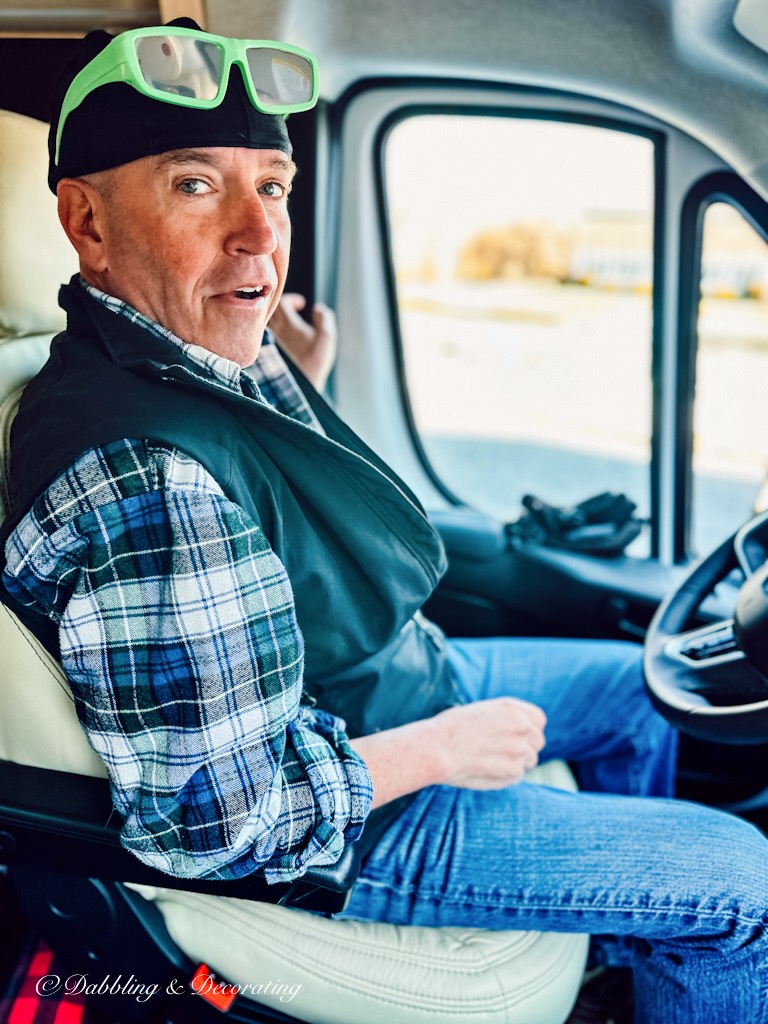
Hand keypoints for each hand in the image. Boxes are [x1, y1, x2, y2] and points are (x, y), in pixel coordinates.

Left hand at [268, 292, 336, 391]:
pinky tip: (284, 338)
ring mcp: (270, 341)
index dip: (292, 299)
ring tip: (288, 323)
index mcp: (288, 324)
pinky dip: (273, 331)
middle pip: (270, 309)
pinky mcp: (270, 352)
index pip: (281, 301)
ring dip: (276, 319)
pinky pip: (267, 335)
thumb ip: (324, 318)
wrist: (300, 386)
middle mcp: (276, 330)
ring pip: (267, 322)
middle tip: (293, 310)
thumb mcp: (327, 337)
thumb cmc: (314, 362)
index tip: (301, 304)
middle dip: (282, 307)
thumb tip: (319, 308)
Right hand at [431, 697, 546, 789]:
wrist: (438, 748)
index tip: (520, 735)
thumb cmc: (451, 728)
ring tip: (490, 761)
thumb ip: (504, 719)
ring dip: (515, 762)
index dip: (530, 728)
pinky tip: (485, 770)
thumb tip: (515, 731)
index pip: (538, 720)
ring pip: (529, 761)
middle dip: (526, 747)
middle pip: (538, 741)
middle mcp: (521, 727)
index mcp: (512, 709)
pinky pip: (517, 776)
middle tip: (505, 751)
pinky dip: (505, 776)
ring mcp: (520, 751)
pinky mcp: (514, 772)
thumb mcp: (482, 711)